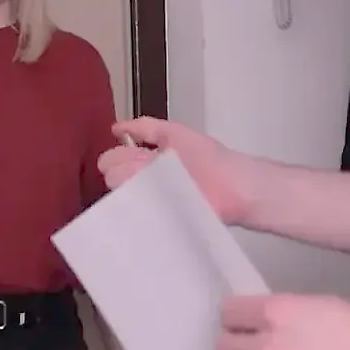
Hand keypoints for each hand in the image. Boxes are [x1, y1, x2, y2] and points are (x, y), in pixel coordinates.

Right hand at [101, 117, 248, 224]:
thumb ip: (146, 128)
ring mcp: (152, 202)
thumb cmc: (208, 159)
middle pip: (115, 178)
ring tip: (146, 186)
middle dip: (119, 173)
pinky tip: (140, 204)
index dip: (113, 159)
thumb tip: (115, 129)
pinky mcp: (160, 222)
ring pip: (124, 197)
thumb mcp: (175, 135)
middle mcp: (146, 181)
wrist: (235, 188)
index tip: (113, 161)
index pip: (114, 160)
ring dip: (128, 190)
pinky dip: (135, 212)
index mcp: (147, 161)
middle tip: (138, 173)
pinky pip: (138, 219)